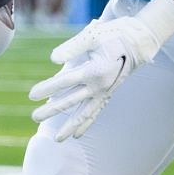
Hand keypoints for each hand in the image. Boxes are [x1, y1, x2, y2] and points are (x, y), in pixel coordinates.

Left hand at [28, 16, 166, 142]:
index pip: (64, 82)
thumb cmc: (116, 34)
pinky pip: (96, 112)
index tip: (31, 95)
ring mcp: (104, 92)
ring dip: (70, 126)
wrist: (141, 41)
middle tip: (34, 117)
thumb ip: (72, 48)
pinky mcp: (108, 93)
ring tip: (58, 140)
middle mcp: (99, 86)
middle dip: (52, 110)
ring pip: (85, 113)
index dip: (47, 88)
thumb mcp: (93, 35)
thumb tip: (53, 59)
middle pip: (71, 101)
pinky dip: (87, 123)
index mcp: (94, 70)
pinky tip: (78, 134)